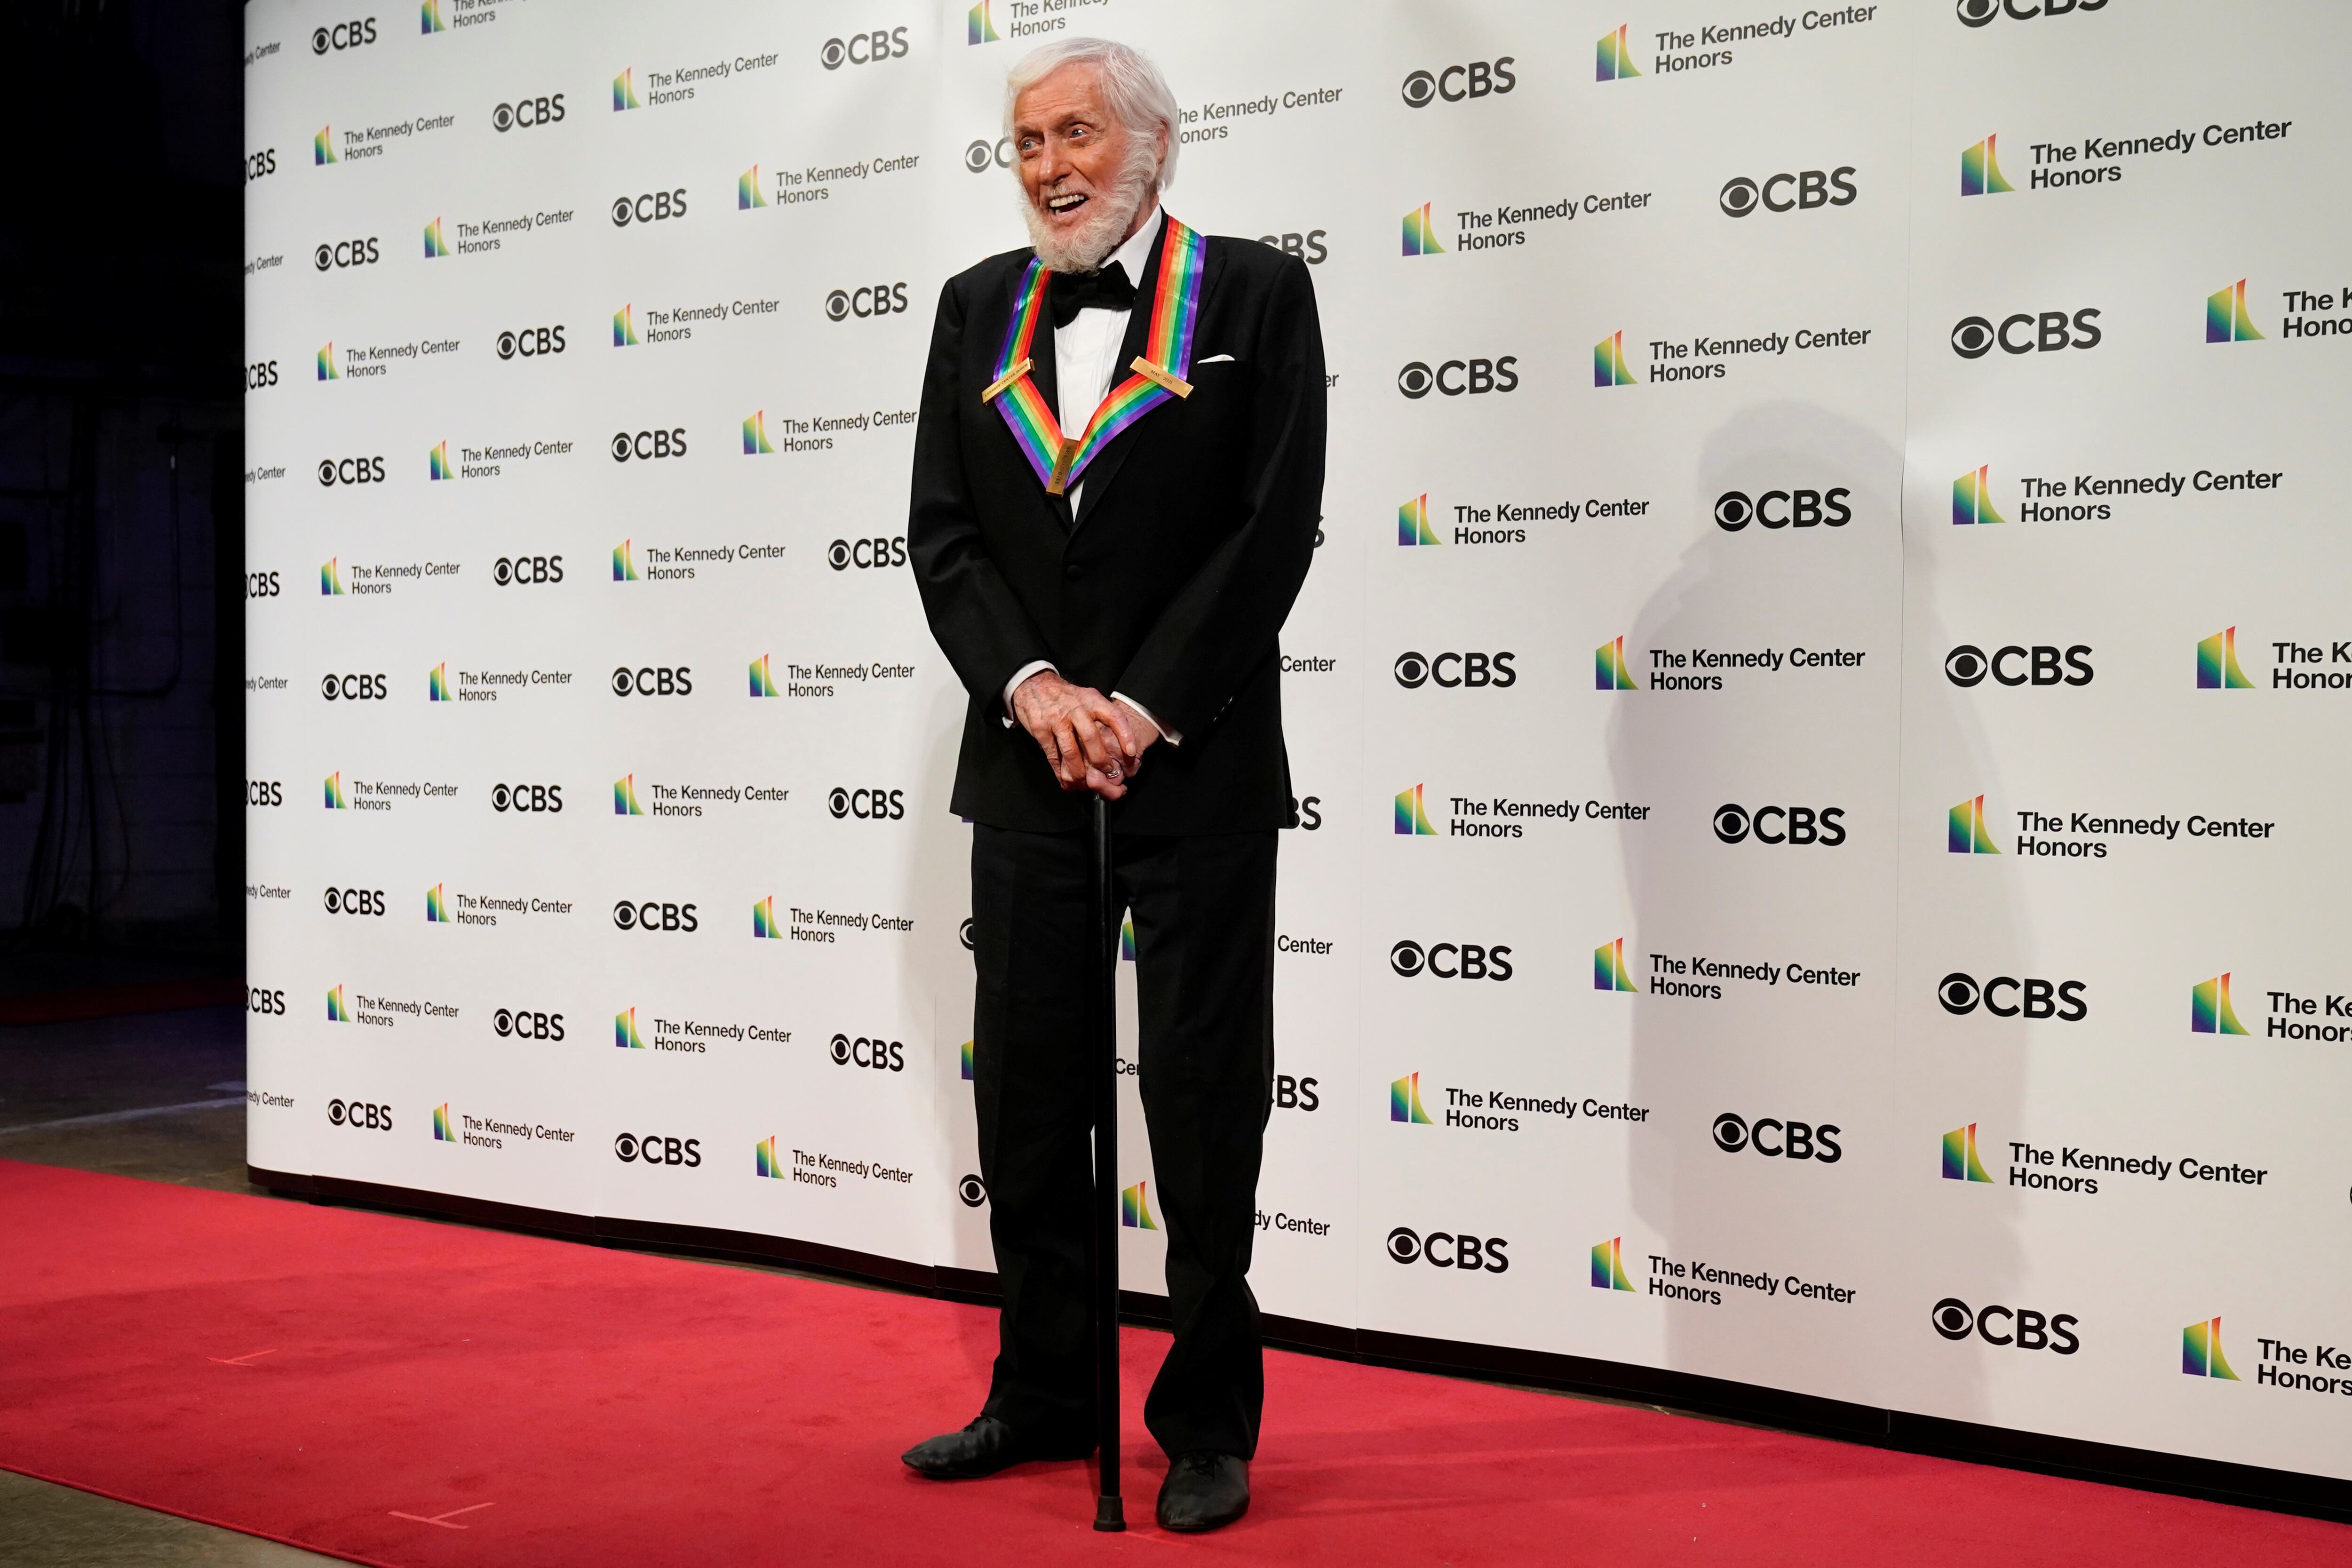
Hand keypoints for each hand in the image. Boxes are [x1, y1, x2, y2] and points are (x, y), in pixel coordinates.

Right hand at [1013, 670, 1139, 798]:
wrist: (1033, 684)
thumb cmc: (1065, 696)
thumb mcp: (1086, 696)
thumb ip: (1100, 714)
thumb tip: (1119, 741)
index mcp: (1091, 699)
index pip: (1113, 716)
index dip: (1125, 735)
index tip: (1131, 753)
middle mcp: (1074, 708)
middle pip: (1090, 737)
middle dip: (1100, 759)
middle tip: (1107, 772)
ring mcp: (1056, 719)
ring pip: (1071, 751)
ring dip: (1079, 771)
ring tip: (1084, 782)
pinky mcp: (1040, 729)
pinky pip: (1052, 755)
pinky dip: (1059, 771)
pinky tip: (1065, 779)